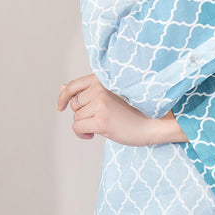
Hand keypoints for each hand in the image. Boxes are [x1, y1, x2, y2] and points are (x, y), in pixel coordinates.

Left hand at [55, 73, 187, 145]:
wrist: (154, 123)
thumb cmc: (135, 110)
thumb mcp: (111, 96)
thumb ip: (88, 90)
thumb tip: (62, 87)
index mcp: (104, 79)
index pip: (75, 84)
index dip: (64, 96)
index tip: (60, 106)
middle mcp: (101, 88)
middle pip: (76, 103)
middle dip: (82, 114)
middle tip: (96, 119)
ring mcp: (101, 103)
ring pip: (76, 117)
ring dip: (84, 124)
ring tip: (101, 126)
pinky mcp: (100, 119)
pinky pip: (77, 127)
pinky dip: (82, 133)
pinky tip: (94, 135)